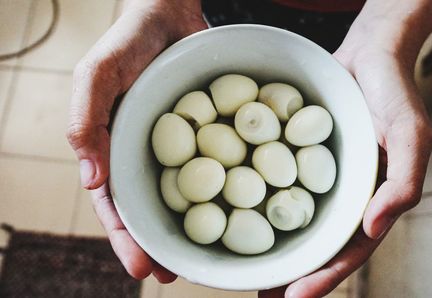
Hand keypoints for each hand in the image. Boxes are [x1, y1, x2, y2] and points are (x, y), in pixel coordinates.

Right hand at [66, 0, 206, 281]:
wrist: (169, 11)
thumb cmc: (127, 41)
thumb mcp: (97, 74)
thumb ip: (87, 120)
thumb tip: (91, 180)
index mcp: (113, 149)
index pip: (116, 204)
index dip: (127, 238)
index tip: (144, 269)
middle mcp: (146, 153)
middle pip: (152, 209)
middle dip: (161, 245)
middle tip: (177, 276)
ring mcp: (180, 146)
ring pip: (187, 194)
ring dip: (195, 227)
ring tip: (207, 259)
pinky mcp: (209, 132)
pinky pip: (217, 164)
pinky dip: (224, 188)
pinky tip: (241, 208)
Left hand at [259, 0, 431, 295]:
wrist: (368, 54)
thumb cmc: (395, 93)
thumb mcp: (410, 134)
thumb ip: (402, 180)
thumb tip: (373, 228)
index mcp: (368, 202)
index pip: (346, 250)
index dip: (322, 277)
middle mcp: (339, 195)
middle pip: (312, 243)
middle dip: (289, 272)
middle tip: (261, 295)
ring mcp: (314, 176)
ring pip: (289, 217)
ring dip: (269, 243)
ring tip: (243, 268)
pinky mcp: (293, 153)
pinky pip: (272, 179)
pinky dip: (255, 196)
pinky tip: (231, 205)